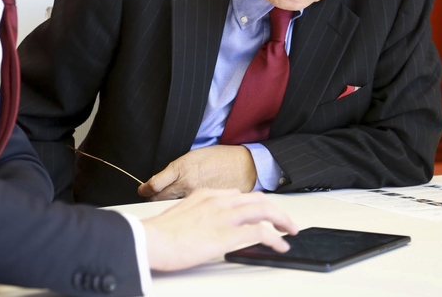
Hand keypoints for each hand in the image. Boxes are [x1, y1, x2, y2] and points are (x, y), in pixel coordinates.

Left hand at [137, 145, 256, 200]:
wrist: (243, 166)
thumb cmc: (219, 158)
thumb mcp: (192, 157)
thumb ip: (175, 170)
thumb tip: (158, 182)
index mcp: (181, 169)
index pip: (154, 185)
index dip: (146, 189)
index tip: (143, 190)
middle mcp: (186, 184)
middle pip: (160, 198)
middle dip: (154, 199)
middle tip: (152, 199)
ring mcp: (195, 198)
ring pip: (173, 206)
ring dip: (169, 206)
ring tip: (168, 205)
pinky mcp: (205, 207)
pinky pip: (189, 211)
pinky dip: (185, 211)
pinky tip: (185, 211)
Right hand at [142, 188, 297, 270]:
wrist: (150, 240)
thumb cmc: (159, 232)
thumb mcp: (180, 213)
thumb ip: (197, 212)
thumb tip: (205, 224)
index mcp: (207, 195)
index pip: (240, 195)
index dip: (256, 204)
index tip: (263, 212)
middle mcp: (219, 201)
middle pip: (257, 200)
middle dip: (275, 210)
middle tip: (284, 221)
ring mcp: (224, 216)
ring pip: (264, 211)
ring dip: (281, 220)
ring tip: (290, 230)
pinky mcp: (227, 235)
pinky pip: (260, 233)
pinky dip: (275, 238)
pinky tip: (280, 245)